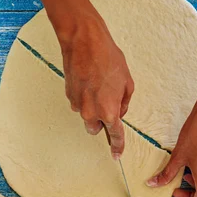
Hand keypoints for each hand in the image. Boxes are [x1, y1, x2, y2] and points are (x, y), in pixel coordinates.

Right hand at [57, 11, 134, 158]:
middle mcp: (91, 112)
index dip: (117, 146)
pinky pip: (78, 103)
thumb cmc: (108, 59)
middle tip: (108, 102)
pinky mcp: (68, 95)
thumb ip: (124, 102)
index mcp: (109, 111)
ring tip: (98, 85)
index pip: (115, 135)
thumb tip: (119, 110)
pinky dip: (84, 97)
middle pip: (95, 129)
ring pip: (86, 115)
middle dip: (102, 121)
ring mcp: (77, 104)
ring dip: (92, 107)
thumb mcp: (127, 81)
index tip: (117, 155)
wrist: (84, 42)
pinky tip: (89, 80)